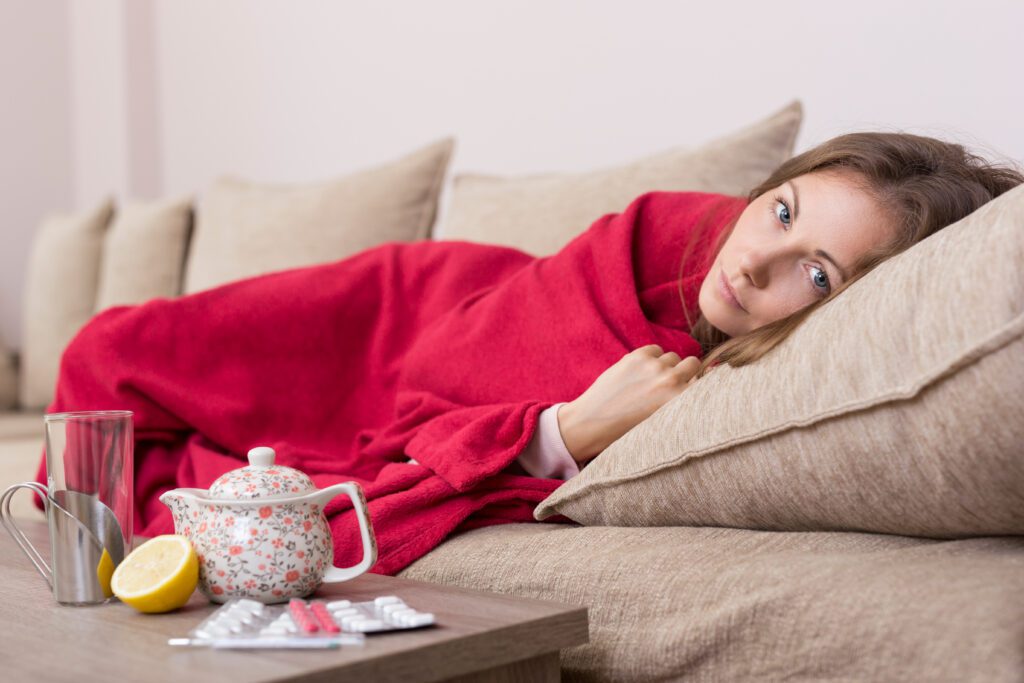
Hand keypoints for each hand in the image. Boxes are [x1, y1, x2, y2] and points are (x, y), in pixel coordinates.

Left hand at [557, 344, 699, 463]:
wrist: (592, 423)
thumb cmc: (629, 430)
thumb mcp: (663, 422)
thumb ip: (682, 401)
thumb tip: (705, 378)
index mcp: (680, 401)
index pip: (705, 382)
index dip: (697, 384)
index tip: (692, 389)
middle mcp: (671, 381)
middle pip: (693, 363)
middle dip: (684, 373)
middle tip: (669, 385)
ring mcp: (653, 366)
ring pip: (673, 357)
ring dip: (666, 366)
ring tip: (650, 383)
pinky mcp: (636, 356)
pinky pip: (655, 349)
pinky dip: (651, 358)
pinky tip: (640, 373)